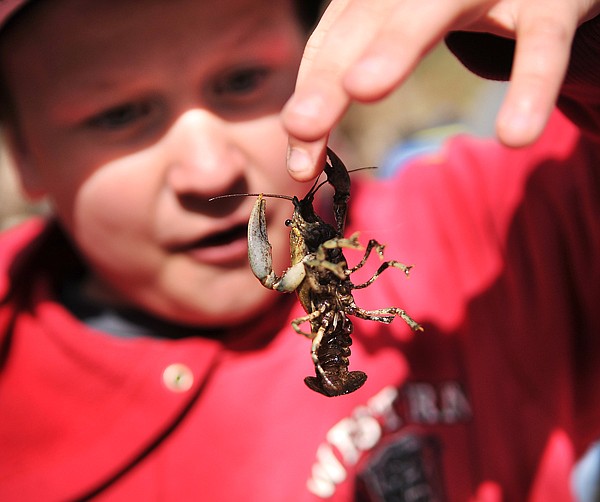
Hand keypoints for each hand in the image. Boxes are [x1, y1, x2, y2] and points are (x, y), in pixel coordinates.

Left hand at [282, 0, 599, 180]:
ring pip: (435, 9)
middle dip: (331, 75)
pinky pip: (541, 43)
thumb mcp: (391, 38)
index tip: (298, 162)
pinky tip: (514, 135)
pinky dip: (529, 84)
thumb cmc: (448, 9)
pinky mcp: (552, 1)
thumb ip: (344, 84)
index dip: (312, 97)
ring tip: (363, 88)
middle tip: (301, 125)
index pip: (333, 42)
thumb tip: (300, 163)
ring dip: (396, 47)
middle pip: (366, 23)